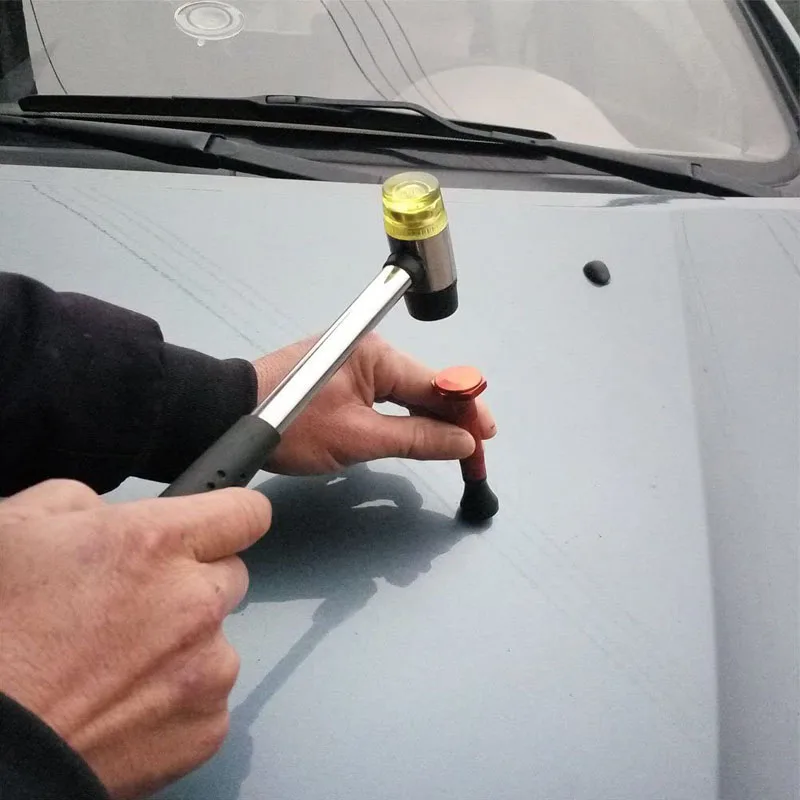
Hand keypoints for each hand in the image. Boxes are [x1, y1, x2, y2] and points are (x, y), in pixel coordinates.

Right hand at [0, 479, 270, 798]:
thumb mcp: (15, 531)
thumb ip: (80, 504)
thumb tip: (106, 513)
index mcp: (152, 545)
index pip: (246, 512)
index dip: (232, 516)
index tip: (221, 527)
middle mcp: (194, 602)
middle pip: (232, 575)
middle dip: (195, 583)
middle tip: (138, 607)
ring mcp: (206, 669)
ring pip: (219, 640)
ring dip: (184, 647)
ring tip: (116, 668)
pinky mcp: (206, 728)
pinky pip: (209, 699)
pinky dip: (177, 701)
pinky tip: (124, 706)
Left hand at [252, 332, 496, 474]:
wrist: (231, 413)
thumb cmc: (291, 425)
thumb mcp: (358, 438)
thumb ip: (415, 439)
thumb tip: (462, 441)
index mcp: (379, 356)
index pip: (439, 385)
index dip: (468, 414)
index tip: (486, 441)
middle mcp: (373, 352)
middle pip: (428, 388)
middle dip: (455, 422)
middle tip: (474, 457)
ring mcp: (357, 364)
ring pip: (410, 395)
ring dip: (434, 422)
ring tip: (456, 450)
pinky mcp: (344, 378)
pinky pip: (389, 397)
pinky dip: (409, 419)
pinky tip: (422, 435)